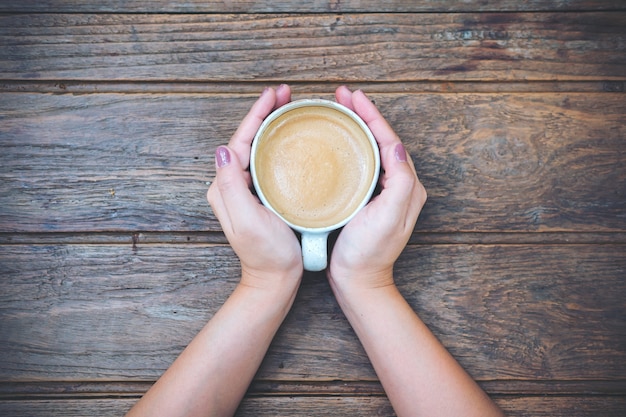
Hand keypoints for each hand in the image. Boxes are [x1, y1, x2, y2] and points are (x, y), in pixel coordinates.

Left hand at [207, 85, 302, 286]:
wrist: (275, 280)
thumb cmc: (266, 254)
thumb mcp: (247, 221)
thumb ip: (230, 187)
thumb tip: (222, 150)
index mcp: (225, 187)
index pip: (239, 141)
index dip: (256, 115)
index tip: (273, 95)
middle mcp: (231, 184)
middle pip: (248, 139)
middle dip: (265, 113)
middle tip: (285, 93)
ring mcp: (246, 189)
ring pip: (258, 147)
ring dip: (272, 124)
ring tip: (289, 106)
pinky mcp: (262, 195)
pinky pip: (268, 160)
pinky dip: (279, 143)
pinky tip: (292, 137)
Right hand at [328, 86, 426, 288]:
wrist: (358, 282)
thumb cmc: (369, 253)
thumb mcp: (388, 217)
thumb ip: (399, 181)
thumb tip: (397, 145)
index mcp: (407, 186)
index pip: (390, 140)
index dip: (372, 115)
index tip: (353, 96)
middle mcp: (398, 185)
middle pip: (380, 139)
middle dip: (363, 114)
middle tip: (341, 95)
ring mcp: (382, 192)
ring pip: (370, 149)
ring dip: (356, 127)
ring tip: (338, 110)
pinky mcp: (367, 199)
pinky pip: (361, 163)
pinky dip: (349, 146)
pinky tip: (335, 142)